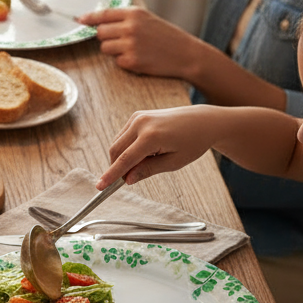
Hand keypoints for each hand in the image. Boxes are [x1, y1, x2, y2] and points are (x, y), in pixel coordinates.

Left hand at [80, 6, 200, 78]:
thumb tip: (100, 21)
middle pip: (100, 33)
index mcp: (134, 13)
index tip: (79, 20)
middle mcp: (130, 27)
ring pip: (105, 48)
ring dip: (114, 50)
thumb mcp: (148, 19)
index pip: (104, 14)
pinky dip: (124, 62)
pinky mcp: (131, 61)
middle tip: (120, 40)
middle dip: (106, 37)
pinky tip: (139, 58)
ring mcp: (130, 44)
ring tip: (133, 49)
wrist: (186, 54)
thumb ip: (126, 18)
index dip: (89, 18)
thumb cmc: (167, 37)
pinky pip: (116, 61)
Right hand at [99, 106, 216, 186]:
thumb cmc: (192, 143)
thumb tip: (128, 179)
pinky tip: (144, 151)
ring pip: (117, 143)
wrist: (202, 121)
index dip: (111, 175)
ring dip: (123, 157)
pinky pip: (123, 136)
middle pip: (116, 151)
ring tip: (146, 161)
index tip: (99, 187)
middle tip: (130, 178)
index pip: (125, 160)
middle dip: (117, 167)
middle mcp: (141, 123)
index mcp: (151, 136)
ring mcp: (137, 117)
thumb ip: (148, 170)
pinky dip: (127, 148)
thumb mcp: (174, 162)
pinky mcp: (137, 116)